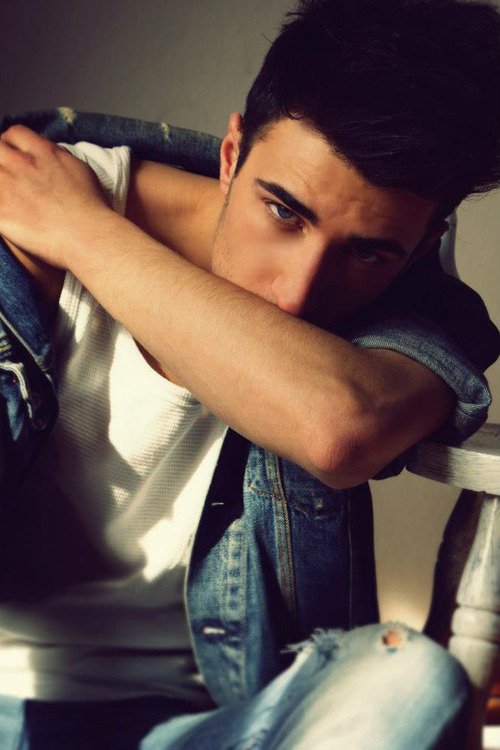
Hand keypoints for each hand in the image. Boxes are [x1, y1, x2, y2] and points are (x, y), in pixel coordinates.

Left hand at [0, 125, 111, 266]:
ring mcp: (7, 188)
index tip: (16, 154)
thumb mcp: (81, 170)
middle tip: (9, 174)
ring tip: (11, 196)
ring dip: (0, 183)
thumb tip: (51, 152)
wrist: (87, 236)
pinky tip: (8, 214)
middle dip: (1, 158)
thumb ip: (59, 157)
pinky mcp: (0, 213)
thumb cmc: (91, 208)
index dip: (13, 144)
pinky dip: (0, 207)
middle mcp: (21, 165)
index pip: (16, 134)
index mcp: (42, 153)